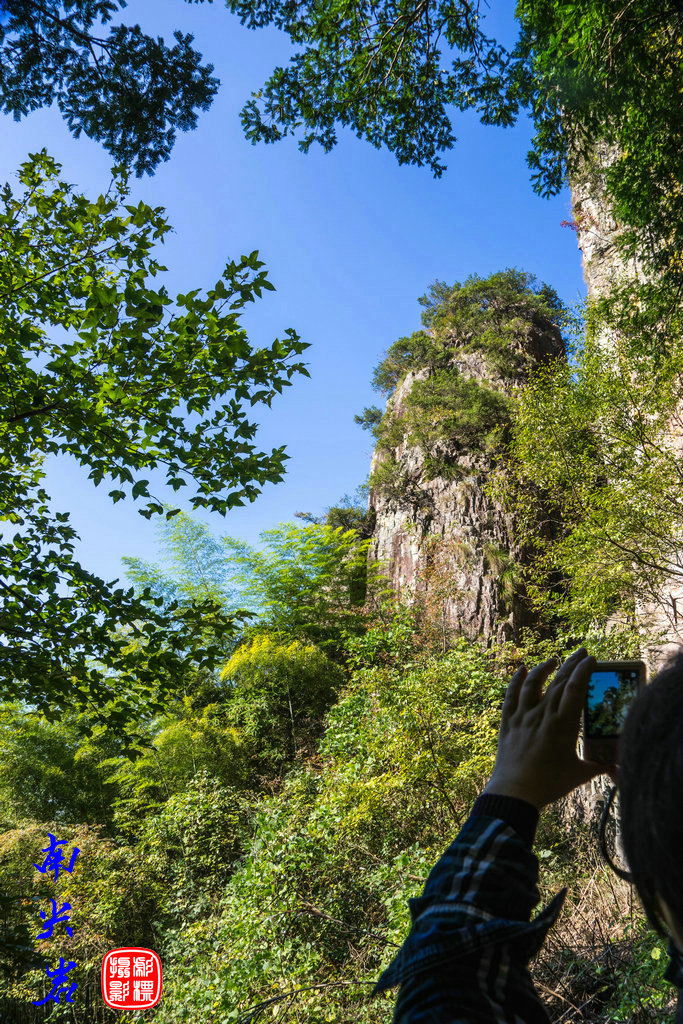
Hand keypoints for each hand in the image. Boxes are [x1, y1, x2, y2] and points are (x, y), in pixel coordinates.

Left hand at [482, 649, 618, 810]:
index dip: (583, 671)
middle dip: (571, 664)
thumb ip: (597, 765)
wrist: (515, 792)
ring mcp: (523, 717)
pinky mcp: (507, 722)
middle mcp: (542, 715)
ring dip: (544, 668)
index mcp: (563, 725)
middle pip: (557, 682)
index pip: (575, 689)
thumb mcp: (579, 774)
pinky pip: (511, 695)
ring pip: (533, 684)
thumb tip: (615, 765)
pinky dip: (516, 680)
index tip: (591, 659)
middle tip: (581, 652)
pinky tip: (522, 670)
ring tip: (554, 660)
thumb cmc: (549, 784)